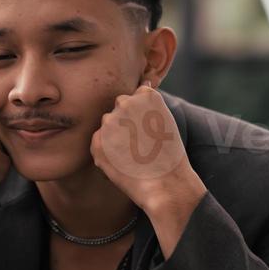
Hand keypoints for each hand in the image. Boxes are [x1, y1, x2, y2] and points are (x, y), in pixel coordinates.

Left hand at [89, 83, 198, 211]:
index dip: (144, 116)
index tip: (152, 131)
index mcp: (146, 95)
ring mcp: (110, 122)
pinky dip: (107, 152)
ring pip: (108, 125)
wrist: (165, 186)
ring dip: (116, 137)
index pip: (137, 96)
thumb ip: (149, 102)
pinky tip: (124, 164)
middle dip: (127, 122)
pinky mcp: (98, 142)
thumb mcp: (166, 120)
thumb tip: (142, 83)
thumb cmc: (170, 156)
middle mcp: (125, 103)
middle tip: (143, 145)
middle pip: (120, 107)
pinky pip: (99, 142)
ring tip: (134, 156)